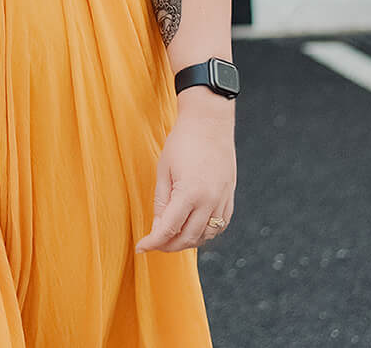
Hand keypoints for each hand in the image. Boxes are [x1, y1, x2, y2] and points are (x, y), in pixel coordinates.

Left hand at [136, 95, 235, 253]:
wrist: (210, 123)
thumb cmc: (182, 142)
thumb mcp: (164, 170)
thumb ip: (161, 202)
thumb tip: (158, 228)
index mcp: (190, 194)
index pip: (169, 229)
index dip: (153, 242)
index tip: (141, 248)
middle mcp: (210, 201)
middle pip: (188, 238)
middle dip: (168, 246)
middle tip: (153, 245)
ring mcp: (223, 201)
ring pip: (206, 236)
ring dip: (187, 242)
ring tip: (170, 239)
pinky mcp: (230, 198)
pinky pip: (219, 226)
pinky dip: (205, 234)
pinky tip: (192, 230)